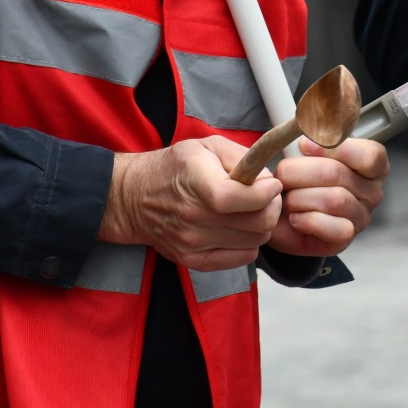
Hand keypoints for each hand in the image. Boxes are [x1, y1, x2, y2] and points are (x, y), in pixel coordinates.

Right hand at [99, 136, 282, 271]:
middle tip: (266, 196)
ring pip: (255, 241)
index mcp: (196, 182)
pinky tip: (238, 227)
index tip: (272, 184)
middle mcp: (193, 216)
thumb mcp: (207, 146)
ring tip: (250, 210)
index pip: (238, 198)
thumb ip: (241, 157)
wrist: (134, 198)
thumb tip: (267, 179)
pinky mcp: (194, 260)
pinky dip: (249, 243)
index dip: (266, 193)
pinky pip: (242, 258)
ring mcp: (192, 242)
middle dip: (271, 207)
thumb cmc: (175, 168)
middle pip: (257, 223)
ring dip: (261, 225)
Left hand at [266, 137, 387, 256]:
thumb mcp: (307, 154)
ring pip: (332, 199)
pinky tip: (296, 218)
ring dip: (299, 198)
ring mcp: (361, 217)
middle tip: (282, 175)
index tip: (304, 146)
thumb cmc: (301, 182)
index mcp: (371, 166)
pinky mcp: (346, 238)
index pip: (370, 155)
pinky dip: (306, 220)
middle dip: (299, 172)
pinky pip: (330, 226)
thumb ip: (313, 141)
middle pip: (337, 173)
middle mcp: (372, 192)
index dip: (336, 148)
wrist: (284, 218)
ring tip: (288, 199)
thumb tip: (308, 135)